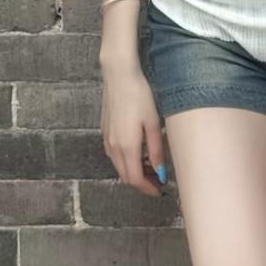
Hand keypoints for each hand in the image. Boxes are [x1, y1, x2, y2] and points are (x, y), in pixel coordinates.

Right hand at [101, 64, 168, 196]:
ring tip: (151, 165)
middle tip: (158, 179)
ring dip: (133, 171)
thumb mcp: (153, 122)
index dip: (147, 189)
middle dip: (141, 182)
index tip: (159, 190)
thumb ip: (156, 150)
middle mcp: (113, 147)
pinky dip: (125, 160)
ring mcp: (107, 139)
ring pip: (119, 166)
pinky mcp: (105, 130)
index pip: (135, 179)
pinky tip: (137, 150)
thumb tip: (161, 172)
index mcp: (127, 147)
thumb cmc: (139, 96)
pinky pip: (114, 154)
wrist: (119, 75)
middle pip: (125, 176)